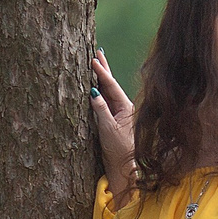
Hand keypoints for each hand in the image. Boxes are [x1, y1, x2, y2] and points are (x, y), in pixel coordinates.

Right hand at [91, 49, 134, 201]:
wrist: (124, 166)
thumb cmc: (118, 149)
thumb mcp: (108, 129)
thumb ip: (101, 110)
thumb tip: (93, 92)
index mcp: (124, 107)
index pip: (111, 85)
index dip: (101, 72)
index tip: (93, 59)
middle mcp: (122, 107)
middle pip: (110, 83)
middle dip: (103, 68)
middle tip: (97, 52)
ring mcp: (117, 112)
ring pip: (107, 90)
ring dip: (101, 76)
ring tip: (97, 62)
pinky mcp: (112, 118)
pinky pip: (105, 99)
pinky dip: (99, 88)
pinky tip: (96, 83)